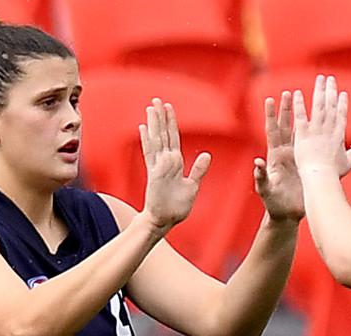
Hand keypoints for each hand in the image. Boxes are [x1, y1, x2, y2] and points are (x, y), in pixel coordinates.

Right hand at [139, 98, 210, 231]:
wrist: (165, 220)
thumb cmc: (177, 207)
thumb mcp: (193, 186)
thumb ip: (199, 170)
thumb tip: (207, 154)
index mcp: (175, 163)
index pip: (173, 138)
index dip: (171, 122)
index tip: (167, 108)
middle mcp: (165, 161)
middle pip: (163, 134)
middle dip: (160, 117)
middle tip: (156, 100)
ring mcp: (158, 166)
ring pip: (157, 139)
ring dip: (154, 123)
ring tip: (151, 107)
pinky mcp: (154, 173)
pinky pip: (151, 153)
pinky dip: (147, 140)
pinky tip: (143, 128)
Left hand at [254, 91, 303, 221]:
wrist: (286, 214)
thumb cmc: (274, 203)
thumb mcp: (265, 189)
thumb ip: (260, 177)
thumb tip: (256, 163)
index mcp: (274, 157)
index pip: (272, 132)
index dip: (271, 116)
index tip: (270, 99)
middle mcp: (284, 154)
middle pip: (286, 127)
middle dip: (286, 109)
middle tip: (289, 92)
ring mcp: (294, 158)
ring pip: (299, 133)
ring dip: (301, 118)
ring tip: (305, 103)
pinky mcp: (303, 164)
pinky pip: (310, 146)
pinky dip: (313, 135)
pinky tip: (320, 123)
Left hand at [293, 75, 350, 176]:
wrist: (321, 177)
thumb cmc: (333, 174)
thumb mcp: (347, 163)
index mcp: (339, 135)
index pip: (341, 116)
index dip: (342, 104)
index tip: (343, 93)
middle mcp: (329, 129)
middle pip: (331, 106)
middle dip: (331, 91)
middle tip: (330, 78)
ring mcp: (316, 130)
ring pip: (318, 106)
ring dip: (319, 91)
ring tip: (319, 79)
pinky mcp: (303, 133)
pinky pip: (300, 116)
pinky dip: (298, 104)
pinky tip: (296, 93)